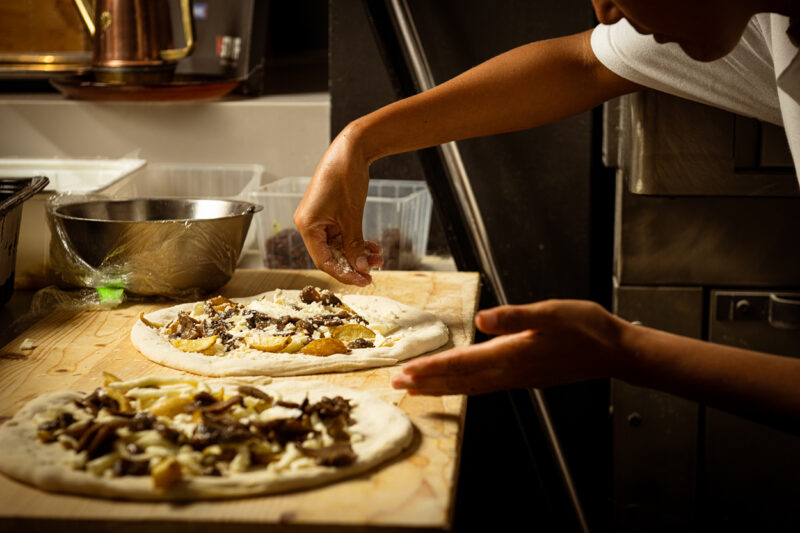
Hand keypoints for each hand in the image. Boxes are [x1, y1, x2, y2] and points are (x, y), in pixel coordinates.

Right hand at [294, 125, 383, 285]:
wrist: (351, 149)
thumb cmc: (345, 177)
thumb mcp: (351, 217)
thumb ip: (354, 245)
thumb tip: (361, 269)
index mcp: (307, 226)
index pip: (324, 261)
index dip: (344, 274)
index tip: (364, 281)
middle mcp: (309, 225)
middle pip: (331, 256)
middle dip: (354, 263)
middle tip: (374, 271)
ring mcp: (319, 220)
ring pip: (339, 247)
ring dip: (358, 253)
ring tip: (378, 257)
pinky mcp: (330, 215)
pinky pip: (342, 236)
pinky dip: (356, 242)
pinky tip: (373, 247)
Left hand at [391, 299, 628, 395]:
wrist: (612, 351)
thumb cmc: (584, 328)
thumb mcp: (550, 313)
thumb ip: (515, 317)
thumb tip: (482, 320)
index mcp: (511, 354)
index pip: (460, 364)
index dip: (430, 368)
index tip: (405, 373)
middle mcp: (509, 371)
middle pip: (458, 381)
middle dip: (425, 383)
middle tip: (397, 385)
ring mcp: (516, 377)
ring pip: (469, 386)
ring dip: (440, 387)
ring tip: (416, 388)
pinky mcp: (523, 377)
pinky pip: (482, 386)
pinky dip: (461, 386)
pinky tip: (456, 384)